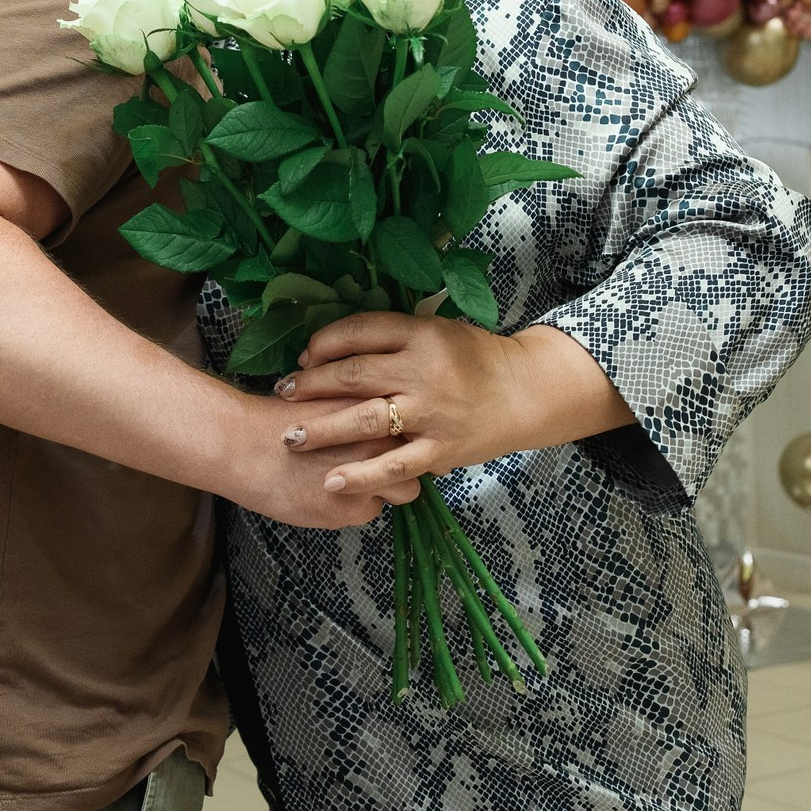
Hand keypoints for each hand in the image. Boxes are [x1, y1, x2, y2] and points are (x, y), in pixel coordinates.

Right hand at [210, 392, 415, 529]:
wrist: (243, 445)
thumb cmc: (279, 417)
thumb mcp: (329, 398)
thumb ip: (363, 406)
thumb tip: (386, 415)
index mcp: (377, 406)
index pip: (417, 426)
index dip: (409, 435)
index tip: (399, 440)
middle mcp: (382, 439)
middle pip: (421, 460)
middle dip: (407, 464)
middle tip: (380, 465)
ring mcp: (372, 474)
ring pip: (404, 491)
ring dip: (384, 488)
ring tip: (351, 481)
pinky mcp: (353, 507)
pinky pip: (370, 513)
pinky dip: (354, 507)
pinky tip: (326, 494)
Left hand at [274, 313, 631, 498]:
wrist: (525, 393)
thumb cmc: (475, 359)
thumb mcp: (438, 330)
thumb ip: (394, 336)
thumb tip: (334, 347)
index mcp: (422, 334)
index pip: (361, 331)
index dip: (325, 343)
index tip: (305, 356)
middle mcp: (423, 371)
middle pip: (354, 375)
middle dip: (312, 385)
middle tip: (284, 393)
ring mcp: (431, 413)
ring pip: (365, 420)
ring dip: (323, 428)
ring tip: (291, 437)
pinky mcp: (440, 449)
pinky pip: (394, 465)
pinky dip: (362, 476)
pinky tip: (331, 481)